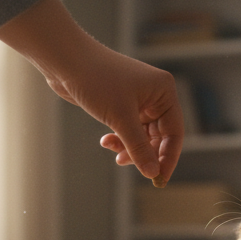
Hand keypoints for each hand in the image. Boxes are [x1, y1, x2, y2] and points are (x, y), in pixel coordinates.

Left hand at [55, 47, 182, 184]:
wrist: (65, 60)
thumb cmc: (96, 80)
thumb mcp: (121, 118)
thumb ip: (139, 148)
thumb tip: (153, 173)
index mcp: (164, 91)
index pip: (175, 132)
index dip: (168, 157)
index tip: (159, 179)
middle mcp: (155, 95)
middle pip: (159, 136)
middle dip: (145, 153)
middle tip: (130, 167)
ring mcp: (138, 99)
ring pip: (142, 135)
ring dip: (129, 148)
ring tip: (115, 155)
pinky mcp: (121, 103)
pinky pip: (128, 129)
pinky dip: (119, 139)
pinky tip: (105, 141)